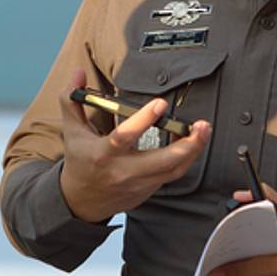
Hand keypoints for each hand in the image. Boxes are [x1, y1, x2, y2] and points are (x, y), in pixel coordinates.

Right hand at [58, 68, 211, 221]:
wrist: (81, 201)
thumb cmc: (80, 161)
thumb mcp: (72, 131)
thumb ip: (72, 100)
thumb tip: (78, 74)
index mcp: (103, 153)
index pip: (125, 136)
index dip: (144, 120)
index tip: (160, 103)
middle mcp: (124, 171)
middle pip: (163, 161)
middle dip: (187, 144)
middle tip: (202, 125)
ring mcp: (139, 183)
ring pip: (174, 170)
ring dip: (193, 150)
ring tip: (204, 131)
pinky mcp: (148, 190)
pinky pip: (172, 174)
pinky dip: (185, 158)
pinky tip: (192, 143)